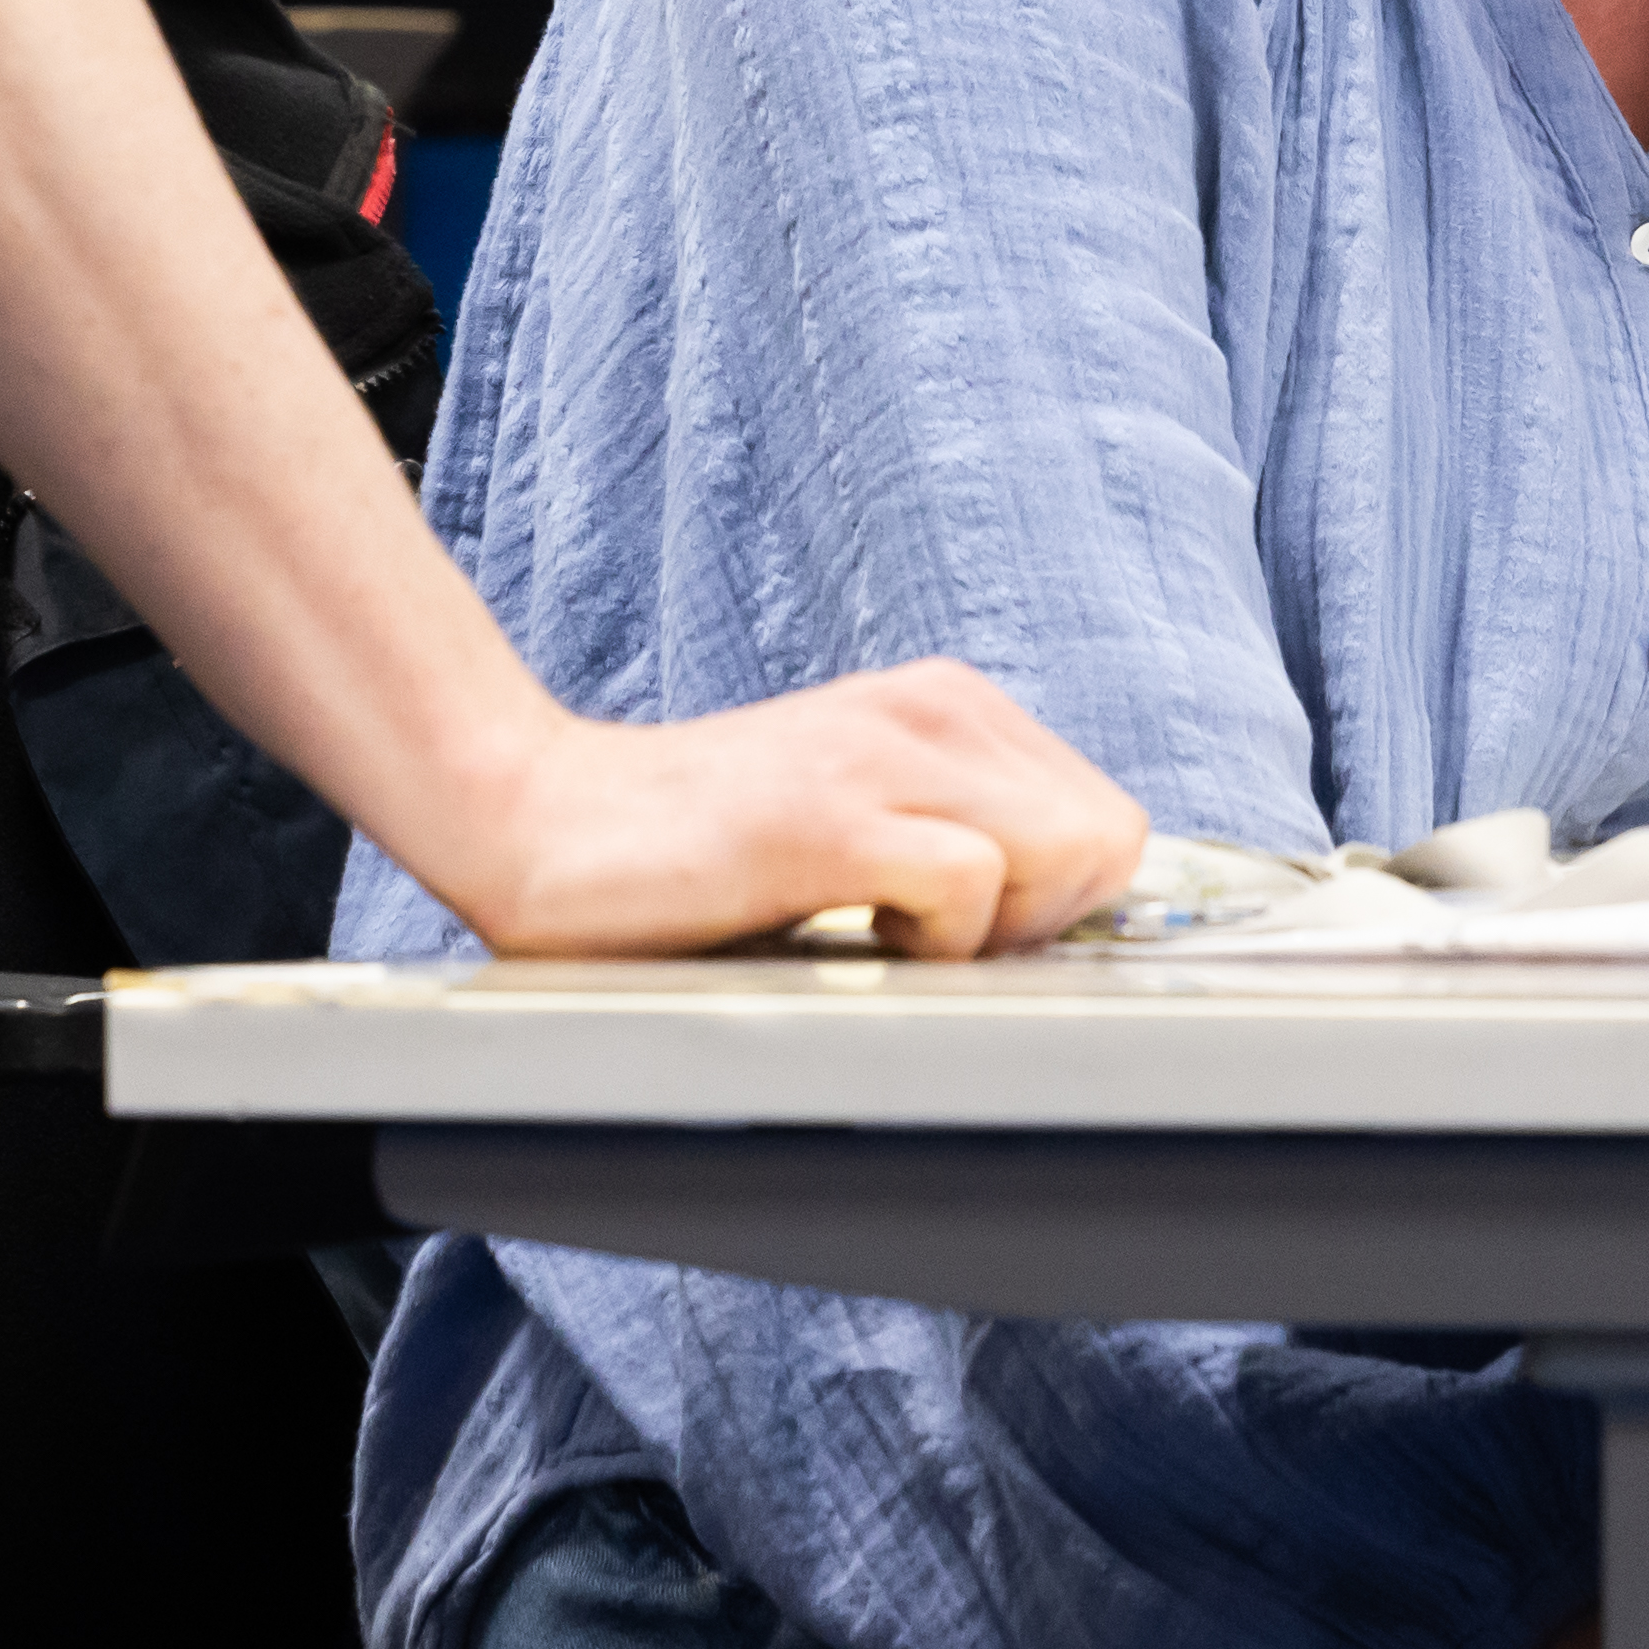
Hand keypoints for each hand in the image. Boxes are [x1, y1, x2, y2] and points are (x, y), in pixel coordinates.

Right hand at [435, 661, 1147, 961]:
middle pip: (1106, 840)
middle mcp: (931, 709)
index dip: (1055, 905)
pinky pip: (972, 885)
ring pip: (1066, 854)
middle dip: (1040, 922)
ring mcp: (883, 752)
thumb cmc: (693, 854)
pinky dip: (933, 943)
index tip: (960, 929)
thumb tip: (1060, 927)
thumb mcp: (860, 817)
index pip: (1107, 821)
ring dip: (990, 931)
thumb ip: (955, 836)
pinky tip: (850, 934)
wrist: (541, 822)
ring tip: (882, 930)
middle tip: (928, 939)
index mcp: (947, 706)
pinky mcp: (830, 814)